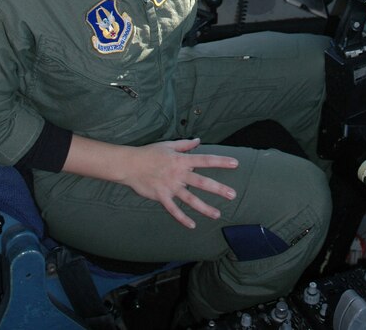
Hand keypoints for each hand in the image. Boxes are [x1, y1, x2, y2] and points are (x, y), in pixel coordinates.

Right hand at [123, 137, 237, 228]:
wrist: (130, 164)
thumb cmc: (150, 153)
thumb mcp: (168, 145)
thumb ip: (185, 144)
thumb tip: (198, 141)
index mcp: (182, 160)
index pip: (205, 160)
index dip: (221, 161)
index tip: (235, 164)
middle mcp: (179, 174)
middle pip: (202, 182)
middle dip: (218, 189)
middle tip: (232, 195)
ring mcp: (171, 186)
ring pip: (190, 199)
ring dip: (204, 208)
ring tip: (217, 214)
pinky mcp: (162, 197)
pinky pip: (174, 210)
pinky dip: (183, 218)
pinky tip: (192, 225)